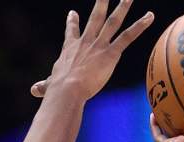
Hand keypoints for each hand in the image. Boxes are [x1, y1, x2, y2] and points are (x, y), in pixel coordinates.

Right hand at [31, 0, 153, 100]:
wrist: (67, 90)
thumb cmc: (58, 90)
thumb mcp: (49, 85)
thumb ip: (44, 86)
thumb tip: (33, 91)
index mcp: (70, 49)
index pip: (71, 32)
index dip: (72, 22)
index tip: (73, 13)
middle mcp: (86, 42)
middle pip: (95, 17)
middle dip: (101, 3)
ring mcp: (99, 45)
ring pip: (113, 21)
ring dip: (123, 7)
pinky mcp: (111, 54)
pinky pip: (128, 37)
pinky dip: (140, 26)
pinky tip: (150, 16)